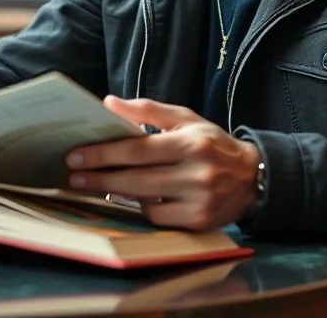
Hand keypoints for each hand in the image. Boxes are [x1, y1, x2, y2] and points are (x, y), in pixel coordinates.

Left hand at [64, 97, 261, 231]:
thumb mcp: (186, 119)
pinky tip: (140, 197)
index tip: (76, 156)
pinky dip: (145, 208)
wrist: (253, 176)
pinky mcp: (199, 222)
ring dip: (120, 193)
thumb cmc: (212, 144)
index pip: (138, 150)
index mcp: (191, 143)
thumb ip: (147, 110)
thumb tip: (109, 103)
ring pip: (144, 202)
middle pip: (136, 179)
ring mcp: (199, 201)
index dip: (103, 154)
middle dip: (100, 178)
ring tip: (100, 184)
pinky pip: (158, 218)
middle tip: (73, 177)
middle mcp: (196, 173)